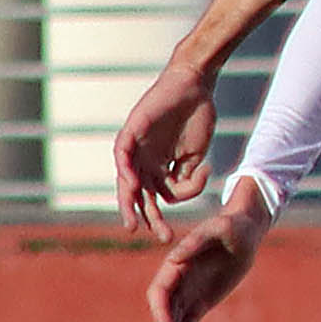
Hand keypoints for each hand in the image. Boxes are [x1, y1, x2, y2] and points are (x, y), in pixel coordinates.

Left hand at [116, 63, 219, 238]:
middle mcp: (144, 160)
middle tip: (145, 234)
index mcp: (159, 167)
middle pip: (138, 193)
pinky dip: (125, 169)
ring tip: (132, 220)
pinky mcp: (131, 130)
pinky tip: (133, 184)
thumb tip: (178, 197)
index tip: (167, 235)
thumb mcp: (196, 156)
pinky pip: (122, 153)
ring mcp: (136, 146)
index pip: (155, 198)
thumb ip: (187, 178)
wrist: (196, 86)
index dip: (158, 216)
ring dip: (128, 199)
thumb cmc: (198, 117)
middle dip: (142, 215)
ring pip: (126, 178)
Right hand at [149, 197, 273, 321]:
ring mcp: (187, 295)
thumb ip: (197, 241)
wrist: (245, 234)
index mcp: (176, 263)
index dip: (161, 311)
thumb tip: (175, 260)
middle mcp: (176, 281)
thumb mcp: (220, 228)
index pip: (160, 291)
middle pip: (164, 312)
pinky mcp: (199, 304)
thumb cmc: (233, 226)